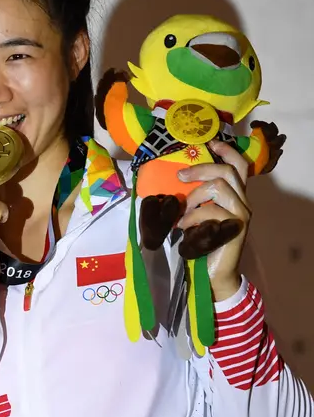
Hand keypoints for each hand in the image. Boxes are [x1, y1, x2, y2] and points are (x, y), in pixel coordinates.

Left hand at [178, 141, 250, 300]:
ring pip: (219, 187)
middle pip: (228, 171)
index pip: (239, 166)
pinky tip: (184, 229)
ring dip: (194, 198)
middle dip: (202, 168)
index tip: (210, 143)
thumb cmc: (199, 243)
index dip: (227, 152)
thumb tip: (174, 179)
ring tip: (182, 215)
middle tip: (181, 177)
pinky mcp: (235, 228)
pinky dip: (192, 217)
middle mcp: (242, 202)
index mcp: (234, 196)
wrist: (211, 274)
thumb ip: (192, 198)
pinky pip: (212, 210)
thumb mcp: (194, 214)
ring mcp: (241, 215)